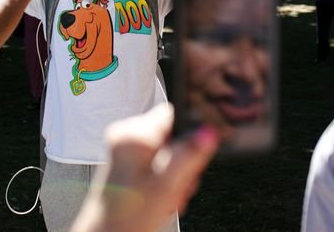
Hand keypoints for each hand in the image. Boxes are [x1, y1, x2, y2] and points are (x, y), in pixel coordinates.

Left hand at [72, 104, 218, 231]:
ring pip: (169, 148)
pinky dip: (165, 176)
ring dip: (175, 173)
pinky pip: (158, 158)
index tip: (189, 161)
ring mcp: (125, 146)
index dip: (189, 136)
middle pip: (173, 133)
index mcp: (132, 135)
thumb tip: (208, 132)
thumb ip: (187, 156)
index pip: (173, 114)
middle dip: (182, 162)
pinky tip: (160, 193)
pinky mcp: (128, 158)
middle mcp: (125, 134)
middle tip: (175, 186)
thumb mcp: (165, 187)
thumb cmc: (127, 218)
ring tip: (166, 194)